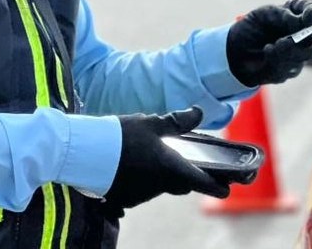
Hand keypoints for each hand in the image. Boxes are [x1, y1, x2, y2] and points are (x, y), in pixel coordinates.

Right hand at [104, 107, 228, 214]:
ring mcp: (142, 195)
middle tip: (185, 163)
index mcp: (172, 169)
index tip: (226, 188)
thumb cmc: (122, 136)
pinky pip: (140, 192)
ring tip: (152, 157)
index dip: (218, 186)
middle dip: (186, 176)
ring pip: (160, 187)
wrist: (85, 153)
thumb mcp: (153, 123)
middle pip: (181, 185)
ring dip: (161, 177)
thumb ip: (178, 121)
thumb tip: (199, 112)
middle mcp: (160, 186)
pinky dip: (142, 181)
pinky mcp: (124, 199)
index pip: (204, 183)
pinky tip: (133, 167)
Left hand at [226, 0, 311, 85]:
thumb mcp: (265, 14)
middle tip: (287, 39)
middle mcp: (303, 34)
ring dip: (287, 51)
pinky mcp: (289, 71)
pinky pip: (289, 69)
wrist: (235, 48)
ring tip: (271, 46)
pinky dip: (276, 61)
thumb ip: (284, 15)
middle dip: (304, 38)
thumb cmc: (253, 26)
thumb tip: (303, 22)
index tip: (309, 16)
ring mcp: (298, 54)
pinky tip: (267, 52)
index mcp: (298, 14)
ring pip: (304, 55)